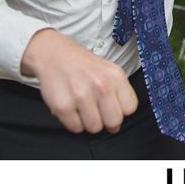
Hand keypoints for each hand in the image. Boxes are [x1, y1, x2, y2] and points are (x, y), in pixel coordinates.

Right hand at [20, 29, 137, 134]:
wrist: (53, 54)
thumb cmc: (83, 66)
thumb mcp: (109, 71)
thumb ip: (119, 94)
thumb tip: (116, 125)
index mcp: (116, 76)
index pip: (130, 108)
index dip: (121, 111)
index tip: (112, 107)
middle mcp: (101, 85)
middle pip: (114, 122)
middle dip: (106, 121)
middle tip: (97, 112)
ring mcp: (81, 96)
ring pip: (95, 128)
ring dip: (88, 122)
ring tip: (82, 107)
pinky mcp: (63, 106)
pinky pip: (75, 128)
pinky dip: (73, 122)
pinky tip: (71, 107)